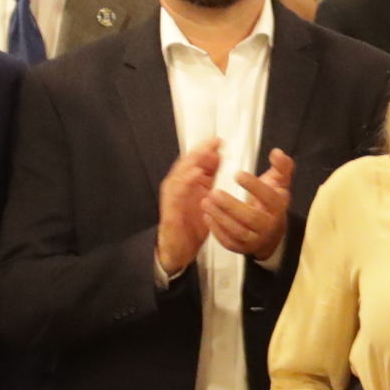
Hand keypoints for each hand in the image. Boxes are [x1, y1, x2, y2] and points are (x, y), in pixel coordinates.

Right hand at [154, 138, 226, 277]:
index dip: (205, 150)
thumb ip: (209, 177)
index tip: (219, 141)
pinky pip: (176, 193)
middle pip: (186, 163)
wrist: (179, 249)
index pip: (194, 161)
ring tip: (206, 153)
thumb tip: (217, 155)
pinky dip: (186, 181)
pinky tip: (197, 174)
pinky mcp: (170, 209)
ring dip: (192, 162)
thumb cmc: (193, 223)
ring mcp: (172, 196)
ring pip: (179, 174)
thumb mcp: (206, 196)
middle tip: (214, 142)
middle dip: (200, 151)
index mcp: (186, 182)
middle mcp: (177, 186)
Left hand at [204, 147, 295, 260]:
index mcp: (278, 207)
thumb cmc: (272, 202)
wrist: (272, 234)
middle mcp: (268, 225)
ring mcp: (255, 240)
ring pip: (237, 231)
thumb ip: (281, 166)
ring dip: (220, 217)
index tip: (237, 174)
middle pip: (251, 218)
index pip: (268, 197)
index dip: (254, 186)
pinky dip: (216, 231)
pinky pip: (229, 242)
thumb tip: (276, 151)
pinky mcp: (242, 249)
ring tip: (205, 202)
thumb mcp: (279, 183)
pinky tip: (206, 216)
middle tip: (214, 192)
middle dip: (231, 205)